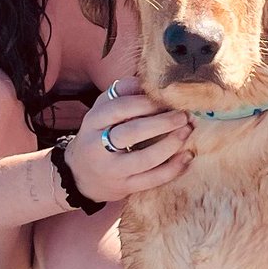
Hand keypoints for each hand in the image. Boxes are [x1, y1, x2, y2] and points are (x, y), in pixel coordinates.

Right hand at [63, 78, 192, 203]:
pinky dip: (173, 168)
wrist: (80, 175)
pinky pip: (152, 179)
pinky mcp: (124, 187)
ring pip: (144, 159)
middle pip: (132, 132)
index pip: (119, 108)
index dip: (146, 103)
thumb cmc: (98, 134)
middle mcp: (97, 146)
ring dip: (170, 145)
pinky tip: (187, 156)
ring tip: (187, 131)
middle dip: (162, 122)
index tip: (166, 99)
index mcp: (93, 121)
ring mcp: (111, 170)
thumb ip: (122, 92)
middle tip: (183, 115)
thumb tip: (147, 81)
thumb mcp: (102, 110)